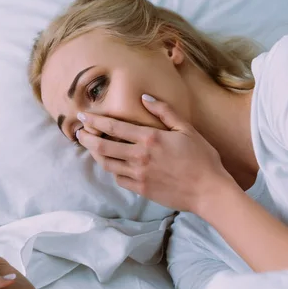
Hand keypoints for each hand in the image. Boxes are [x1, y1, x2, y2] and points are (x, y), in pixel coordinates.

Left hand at [76, 94, 231, 211]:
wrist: (209, 191)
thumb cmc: (202, 158)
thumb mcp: (186, 129)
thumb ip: (164, 112)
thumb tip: (144, 98)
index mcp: (149, 138)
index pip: (113, 127)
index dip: (94, 121)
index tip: (82, 117)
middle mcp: (139, 156)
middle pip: (102, 147)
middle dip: (86, 138)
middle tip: (78, 133)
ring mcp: (138, 175)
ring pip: (106, 164)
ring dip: (95, 154)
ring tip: (91, 147)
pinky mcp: (141, 189)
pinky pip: (119, 179)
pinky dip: (113, 170)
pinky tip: (113, 164)